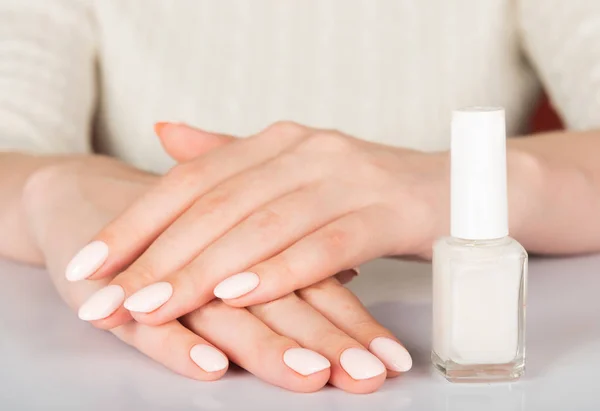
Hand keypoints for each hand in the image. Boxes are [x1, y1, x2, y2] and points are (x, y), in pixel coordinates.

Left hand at [23, 149, 410, 392]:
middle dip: (157, 258)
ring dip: (204, 271)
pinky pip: (326, 244)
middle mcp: (305, 150)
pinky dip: (280, 271)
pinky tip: (238, 297)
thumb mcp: (293, 170)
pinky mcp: (385, 211)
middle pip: (217, 206)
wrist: (454, 189)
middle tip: (108, 302)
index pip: (191, 180)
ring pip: (262, 226)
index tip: (90, 267)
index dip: (136, 223)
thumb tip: (162, 133)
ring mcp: (347, 177)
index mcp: (277, 141)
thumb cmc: (363, 191)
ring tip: (153, 308)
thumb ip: (229, 157)